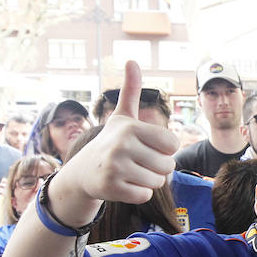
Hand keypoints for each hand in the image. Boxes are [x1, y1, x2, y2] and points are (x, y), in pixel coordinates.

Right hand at [61, 61, 177, 205]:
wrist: (83, 171)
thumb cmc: (112, 141)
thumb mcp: (122, 116)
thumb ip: (131, 91)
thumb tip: (131, 60)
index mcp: (130, 127)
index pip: (173, 145)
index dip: (164, 149)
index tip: (147, 146)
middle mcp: (122, 145)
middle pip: (168, 166)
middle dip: (158, 167)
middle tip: (138, 162)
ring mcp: (115, 168)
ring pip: (157, 182)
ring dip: (148, 180)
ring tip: (130, 172)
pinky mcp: (111, 188)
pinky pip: (144, 196)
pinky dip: (138, 193)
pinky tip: (124, 184)